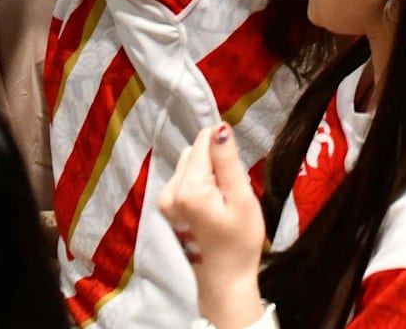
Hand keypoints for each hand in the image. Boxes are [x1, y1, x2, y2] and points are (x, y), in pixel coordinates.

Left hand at [156, 125, 270, 328]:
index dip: (224, 153)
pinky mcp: (166, 205)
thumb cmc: (239, 241)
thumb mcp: (241, 199)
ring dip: (207, 174)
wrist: (224, 278)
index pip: (204, 141)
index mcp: (188, 188)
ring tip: (220, 201)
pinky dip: (200, 185)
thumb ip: (228, 162)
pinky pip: (185, 178)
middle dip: (215, 164)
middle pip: (195, 151)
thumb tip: (219, 128)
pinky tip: (210, 207)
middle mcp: (169, 190)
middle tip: (229, 193)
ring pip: (190, 163)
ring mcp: (164, 199)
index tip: (233, 177)